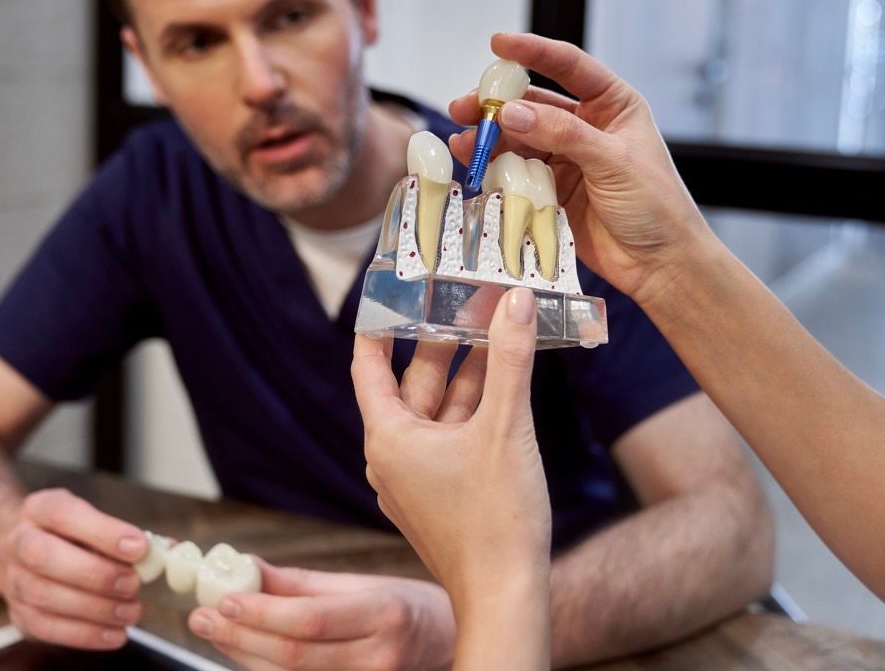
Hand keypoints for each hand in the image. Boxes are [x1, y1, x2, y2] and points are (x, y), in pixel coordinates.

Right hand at [0, 487, 146, 648]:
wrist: (21, 551)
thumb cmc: (68, 535)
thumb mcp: (92, 520)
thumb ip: (128, 535)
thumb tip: (169, 550)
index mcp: (41, 509)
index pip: (65, 514)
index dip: (104, 532)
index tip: (139, 547)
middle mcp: (19, 542)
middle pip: (45, 557)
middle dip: (96, 573)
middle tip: (134, 584)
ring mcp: (13, 580)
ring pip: (45, 596)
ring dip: (95, 608)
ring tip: (131, 612)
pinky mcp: (18, 614)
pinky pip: (46, 628)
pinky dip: (84, 634)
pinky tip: (114, 634)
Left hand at [188, 561, 455, 669]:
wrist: (446, 644)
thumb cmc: (407, 607)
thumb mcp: (363, 583)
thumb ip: (301, 583)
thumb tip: (246, 568)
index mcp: (384, 614)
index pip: (312, 621)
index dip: (262, 613)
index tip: (224, 599)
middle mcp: (378, 658)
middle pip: (294, 656)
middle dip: (240, 636)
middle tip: (200, 616)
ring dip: (244, 655)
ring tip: (213, 631)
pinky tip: (243, 653)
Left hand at [352, 288, 551, 613]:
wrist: (506, 596)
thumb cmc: (495, 520)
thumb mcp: (505, 427)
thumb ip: (509, 359)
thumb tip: (514, 300)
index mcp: (388, 437)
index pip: (369, 364)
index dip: (381, 322)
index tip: (395, 287)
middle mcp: (393, 456)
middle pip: (412, 381)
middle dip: (441, 339)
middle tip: (465, 296)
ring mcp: (418, 477)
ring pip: (438, 408)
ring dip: (466, 372)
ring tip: (494, 328)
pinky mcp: (443, 492)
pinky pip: (453, 434)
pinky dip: (476, 405)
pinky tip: (505, 382)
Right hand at [449, 32, 716, 304]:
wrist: (660, 264)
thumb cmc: (656, 206)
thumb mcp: (613, 161)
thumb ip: (563, 134)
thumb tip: (512, 113)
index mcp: (613, 105)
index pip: (569, 66)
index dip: (533, 51)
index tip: (499, 43)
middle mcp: (587, 127)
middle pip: (533, 104)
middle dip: (497, 104)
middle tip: (465, 107)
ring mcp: (567, 159)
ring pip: (519, 138)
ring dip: (490, 138)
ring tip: (462, 142)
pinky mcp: (552, 191)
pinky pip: (516, 172)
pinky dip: (494, 168)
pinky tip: (474, 167)